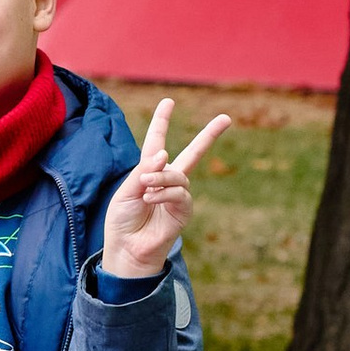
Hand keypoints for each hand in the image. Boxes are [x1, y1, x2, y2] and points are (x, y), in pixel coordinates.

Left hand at [101, 96, 228, 278]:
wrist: (126, 249)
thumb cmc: (122, 220)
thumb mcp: (126, 190)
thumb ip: (143, 171)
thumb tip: (165, 153)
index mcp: (149, 172)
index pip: (157, 141)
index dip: (162, 122)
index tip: (168, 102)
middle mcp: (168, 181)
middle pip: (193, 154)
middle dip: (209, 136)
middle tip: (226, 118)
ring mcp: (178, 196)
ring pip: (179, 176)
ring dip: (161, 177)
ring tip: (145, 186)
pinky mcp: (184, 211)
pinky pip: (180, 194)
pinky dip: (164, 193)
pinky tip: (150, 198)